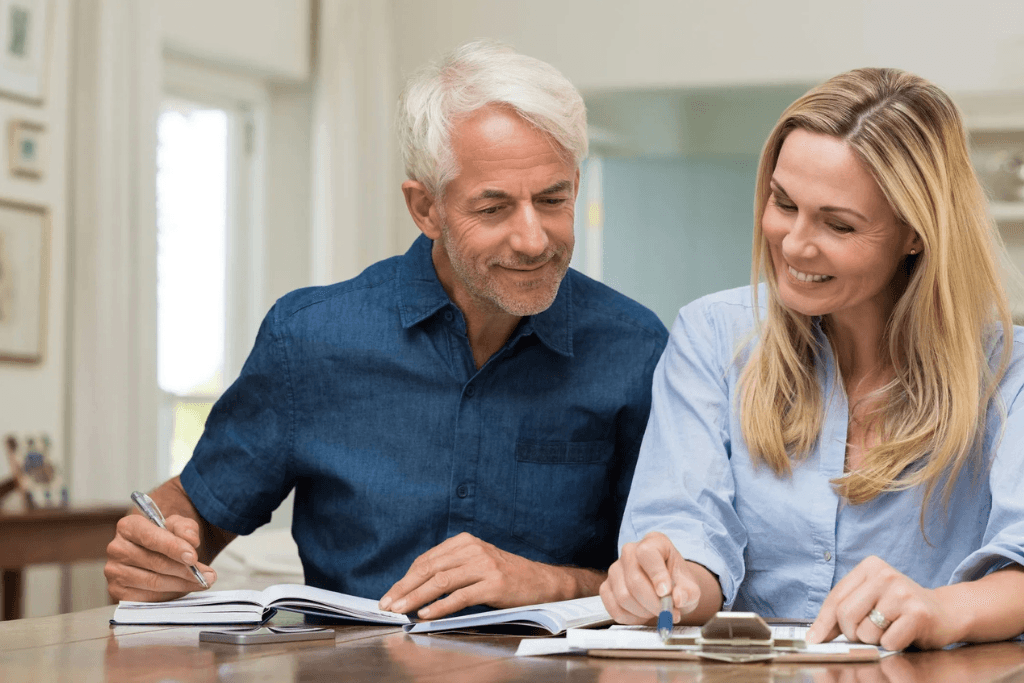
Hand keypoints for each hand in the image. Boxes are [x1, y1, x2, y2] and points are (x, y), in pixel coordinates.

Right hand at [105, 512, 216, 600]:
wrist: (157, 551)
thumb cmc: (167, 536)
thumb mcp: (179, 525)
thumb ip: (186, 528)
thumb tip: (190, 540)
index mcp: (128, 526)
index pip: (151, 538)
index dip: (173, 548)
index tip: (193, 557)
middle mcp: (117, 549)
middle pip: (155, 563)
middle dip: (185, 570)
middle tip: (208, 575)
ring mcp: (115, 572)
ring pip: (153, 582)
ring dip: (182, 584)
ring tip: (202, 582)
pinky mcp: (118, 592)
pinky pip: (147, 598)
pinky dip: (169, 595)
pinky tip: (184, 589)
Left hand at [378, 532, 571, 618]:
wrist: (541, 582)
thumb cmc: (505, 576)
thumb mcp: (476, 563)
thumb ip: (451, 568)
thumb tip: (415, 588)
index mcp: (465, 541)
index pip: (427, 560)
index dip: (406, 578)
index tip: (391, 594)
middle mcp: (473, 549)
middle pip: (430, 569)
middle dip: (405, 588)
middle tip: (388, 604)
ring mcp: (484, 566)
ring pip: (441, 582)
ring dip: (417, 597)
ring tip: (401, 610)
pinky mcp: (494, 584)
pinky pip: (461, 596)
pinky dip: (441, 606)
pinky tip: (426, 614)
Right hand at [599, 531, 708, 624]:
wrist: (667, 592)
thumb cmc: (677, 584)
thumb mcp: (690, 588)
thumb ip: (688, 592)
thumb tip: (678, 598)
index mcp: (654, 542)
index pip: (646, 553)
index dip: (656, 574)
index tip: (666, 593)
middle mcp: (630, 551)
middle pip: (634, 580)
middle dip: (652, 603)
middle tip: (668, 614)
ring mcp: (615, 569)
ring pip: (623, 596)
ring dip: (643, 612)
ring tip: (656, 612)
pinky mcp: (606, 587)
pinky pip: (614, 608)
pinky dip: (631, 618)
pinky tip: (643, 615)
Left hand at [806, 555, 960, 650]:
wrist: (945, 613)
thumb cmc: (900, 609)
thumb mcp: (869, 600)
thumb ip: (842, 612)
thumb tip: (815, 635)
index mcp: (869, 567)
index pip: (835, 597)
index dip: (823, 622)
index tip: (814, 639)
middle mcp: (885, 575)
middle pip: (845, 614)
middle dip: (851, 633)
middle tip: (865, 634)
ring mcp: (902, 592)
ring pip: (865, 631)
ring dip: (873, 640)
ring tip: (889, 629)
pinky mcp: (917, 613)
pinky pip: (888, 642)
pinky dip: (891, 645)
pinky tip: (902, 634)